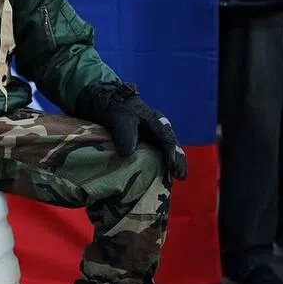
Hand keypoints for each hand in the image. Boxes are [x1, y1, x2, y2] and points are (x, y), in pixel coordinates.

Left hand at [73, 81, 187, 182]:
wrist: (102, 101)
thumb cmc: (114, 107)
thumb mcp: (119, 117)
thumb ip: (125, 133)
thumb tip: (128, 154)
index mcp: (155, 121)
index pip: (167, 138)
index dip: (172, 153)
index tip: (174, 167)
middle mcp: (156, 130)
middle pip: (171, 147)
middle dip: (177, 162)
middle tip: (180, 177)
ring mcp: (150, 138)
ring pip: (163, 153)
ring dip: (167, 166)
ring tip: (171, 181)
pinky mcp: (142, 145)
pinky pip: (152, 156)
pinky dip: (155, 166)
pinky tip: (155, 177)